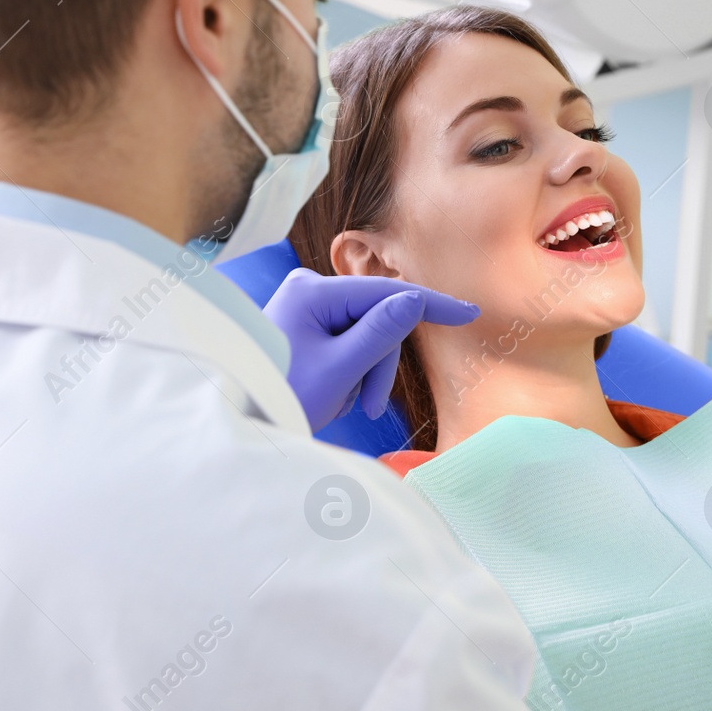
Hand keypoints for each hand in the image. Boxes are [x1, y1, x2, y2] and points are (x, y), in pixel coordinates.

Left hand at [265, 269, 479, 430]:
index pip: (387, 293)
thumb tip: (415, 300)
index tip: (470, 313)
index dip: (431, 305)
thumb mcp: (339, 369)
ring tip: (348, 406)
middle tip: (369, 407)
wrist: (241, 420)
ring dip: (365, 374)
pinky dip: (350, 373)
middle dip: (378, 364)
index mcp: (312, 291)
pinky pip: (348, 344)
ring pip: (365, 336)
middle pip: (376, 319)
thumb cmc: (282, 397)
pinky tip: (333, 396)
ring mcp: (306, 308)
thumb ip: (381, 332)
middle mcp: (308, 290)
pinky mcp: (307, 326)